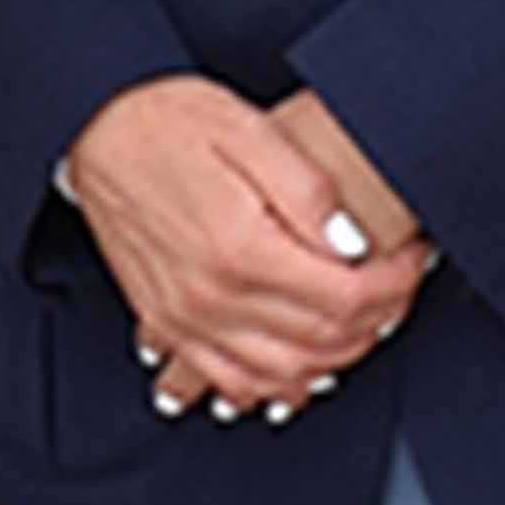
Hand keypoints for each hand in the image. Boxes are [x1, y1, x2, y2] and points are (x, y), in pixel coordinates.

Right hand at [65, 78, 430, 418]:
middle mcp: (210, 296)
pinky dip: (273, 385)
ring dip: (334, 359)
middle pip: (322, 341)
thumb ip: (307, 190)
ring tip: (360, 323)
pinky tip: (296, 366)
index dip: (395, 284)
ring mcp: (184, 317)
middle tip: (397, 287)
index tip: (412, 260)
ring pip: (282, 375)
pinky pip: (229, 380)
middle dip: (377, 320)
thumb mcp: (248, 129)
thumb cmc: (164, 119)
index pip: (346, 296)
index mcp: (239, 249)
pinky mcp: (166, 321)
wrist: (91, 126)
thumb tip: (354, 245)